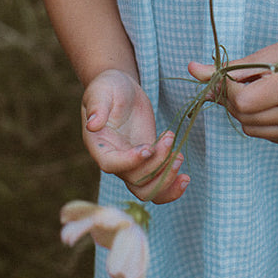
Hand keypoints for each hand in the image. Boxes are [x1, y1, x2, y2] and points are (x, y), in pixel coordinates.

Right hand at [81, 69, 188, 202]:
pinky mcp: (149, 161)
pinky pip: (158, 183)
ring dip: (166, 180)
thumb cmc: (108, 87)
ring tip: (179, 157)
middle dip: (156, 166)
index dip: (130, 161)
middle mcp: (115, 160)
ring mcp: (133, 163)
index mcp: (99, 146)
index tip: (148, 148)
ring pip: (147, 189)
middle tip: (169, 141)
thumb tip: (92, 124)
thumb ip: (97, 107)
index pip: (111, 164)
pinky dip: (172, 186)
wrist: (122, 89)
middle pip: (134, 180)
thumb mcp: (101, 91)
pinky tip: (185, 178)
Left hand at [188, 32, 277, 146]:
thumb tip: (192, 70)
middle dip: (236, 99)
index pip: (241, 101)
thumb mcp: (265, 55)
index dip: (231, 88)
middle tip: (250, 80)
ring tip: (266, 90)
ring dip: (247, 111)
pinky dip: (262, 120)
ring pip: (251, 129)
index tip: (236, 74)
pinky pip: (265, 135)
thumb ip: (228, 69)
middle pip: (244, 117)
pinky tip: (277, 103)